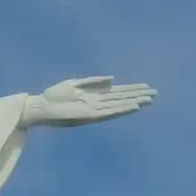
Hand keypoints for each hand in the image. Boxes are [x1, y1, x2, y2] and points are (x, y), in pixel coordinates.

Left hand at [22, 76, 155, 127]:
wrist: (41, 106)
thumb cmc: (54, 95)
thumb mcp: (74, 84)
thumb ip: (93, 82)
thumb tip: (113, 79)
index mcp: (94, 94)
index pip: (117, 91)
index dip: (132, 89)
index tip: (146, 87)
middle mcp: (97, 103)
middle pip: (122, 98)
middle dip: (138, 96)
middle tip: (155, 93)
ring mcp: (94, 110)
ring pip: (119, 105)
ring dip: (133, 102)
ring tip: (148, 100)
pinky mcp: (89, 116)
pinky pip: (109, 112)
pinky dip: (121, 109)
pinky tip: (133, 106)